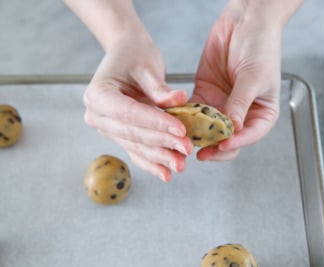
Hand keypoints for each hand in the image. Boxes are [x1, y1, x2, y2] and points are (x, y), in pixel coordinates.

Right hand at [83, 33, 193, 181]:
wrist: (126, 55)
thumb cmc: (134, 56)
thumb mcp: (147, 66)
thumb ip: (160, 88)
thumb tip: (179, 100)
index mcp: (98, 95)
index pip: (130, 114)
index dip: (156, 123)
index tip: (181, 130)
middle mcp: (97, 115)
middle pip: (134, 134)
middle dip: (162, 144)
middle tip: (187, 149)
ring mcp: (107, 128)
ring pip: (136, 147)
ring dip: (160, 157)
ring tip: (181, 164)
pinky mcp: (119, 135)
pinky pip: (136, 152)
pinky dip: (152, 164)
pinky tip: (167, 174)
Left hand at [191, 0, 300, 160]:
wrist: (245, 22)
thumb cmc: (260, 48)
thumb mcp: (253, 77)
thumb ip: (240, 102)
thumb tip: (233, 128)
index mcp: (261, 113)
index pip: (250, 135)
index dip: (236, 142)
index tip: (222, 144)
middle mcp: (241, 113)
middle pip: (227, 138)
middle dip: (214, 146)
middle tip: (201, 150)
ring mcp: (222, 105)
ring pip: (208, 128)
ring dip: (197, 134)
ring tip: (187, 139)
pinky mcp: (205, 95)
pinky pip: (194, 111)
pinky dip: (186, 117)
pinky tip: (179, 120)